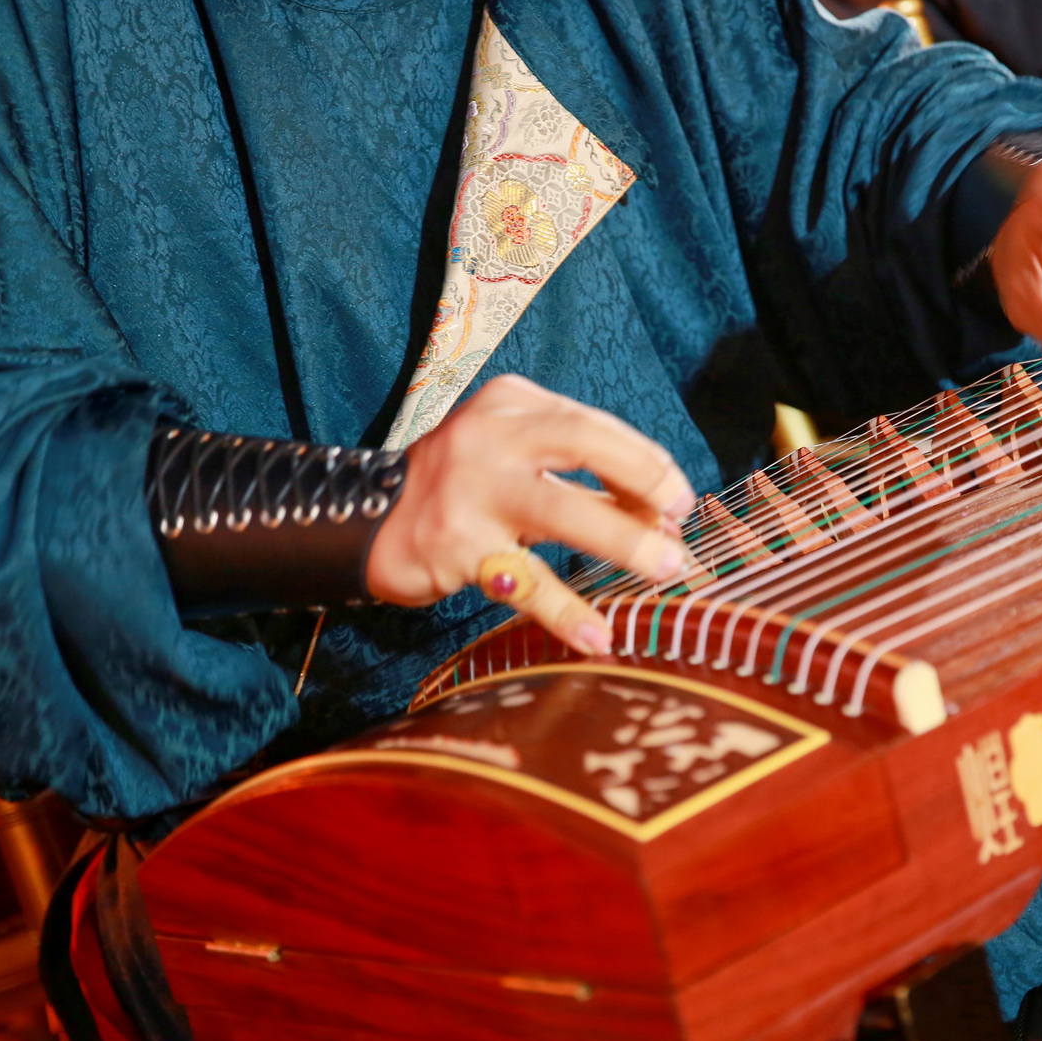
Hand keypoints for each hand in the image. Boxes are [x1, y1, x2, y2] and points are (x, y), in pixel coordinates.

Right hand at [366, 374, 694, 654]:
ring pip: (560, 510)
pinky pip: (524, 582)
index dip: (646, 462)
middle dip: (644, 481)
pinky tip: (598, 636)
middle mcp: (488, 436)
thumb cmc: (461, 489)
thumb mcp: (514, 460)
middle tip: (681, 523)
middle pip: (583, 444)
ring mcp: (468, 488)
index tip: (679, 498)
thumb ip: (578, 476)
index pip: (594, 425)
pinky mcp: (455, 544)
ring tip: (666, 569)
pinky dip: (565, 611)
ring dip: (623, 541)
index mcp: (511, 405)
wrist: (360, 520)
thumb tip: (660, 516)